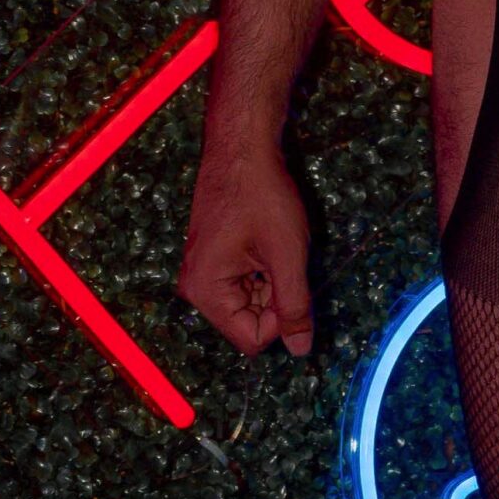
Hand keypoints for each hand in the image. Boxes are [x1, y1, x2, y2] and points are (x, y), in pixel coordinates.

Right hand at [177, 134, 312, 355]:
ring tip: (275, 243)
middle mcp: (196, 289)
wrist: (242, 146)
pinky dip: (264, 268)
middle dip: (276, 297)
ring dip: (273, 281)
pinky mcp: (212, 259)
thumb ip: (295, 306)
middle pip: (249, 322)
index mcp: (206, 293)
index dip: (282, 319)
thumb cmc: (263, 196)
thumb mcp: (287, 254)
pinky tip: (268, 239)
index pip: (252, 340)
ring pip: (251, 302)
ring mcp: (202, 273)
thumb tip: (301, 352)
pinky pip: (244, 282)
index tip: (291, 278)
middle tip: (283, 256)